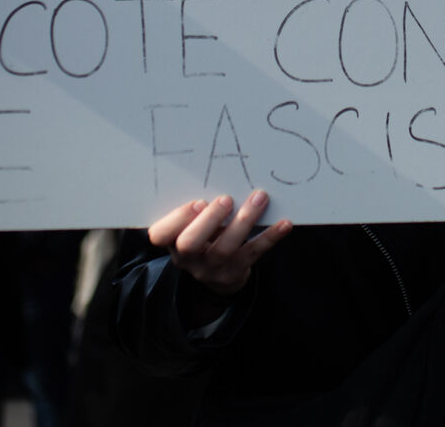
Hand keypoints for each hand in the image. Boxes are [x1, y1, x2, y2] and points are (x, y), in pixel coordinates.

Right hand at [148, 190, 291, 295]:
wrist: (218, 274)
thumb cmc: (202, 234)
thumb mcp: (190, 224)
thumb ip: (196, 207)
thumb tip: (218, 170)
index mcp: (171, 241)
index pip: (160, 234)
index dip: (177, 219)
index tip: (198, 201)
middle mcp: (187, 258)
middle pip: (190, 244)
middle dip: (209, 220)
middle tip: (226, 199)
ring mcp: (211, 268)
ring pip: (226, 248)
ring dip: (244, 221)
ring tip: (260, 198)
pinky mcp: (235, 272)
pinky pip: (254, 253)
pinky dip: (270, 237)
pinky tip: (284, 223)